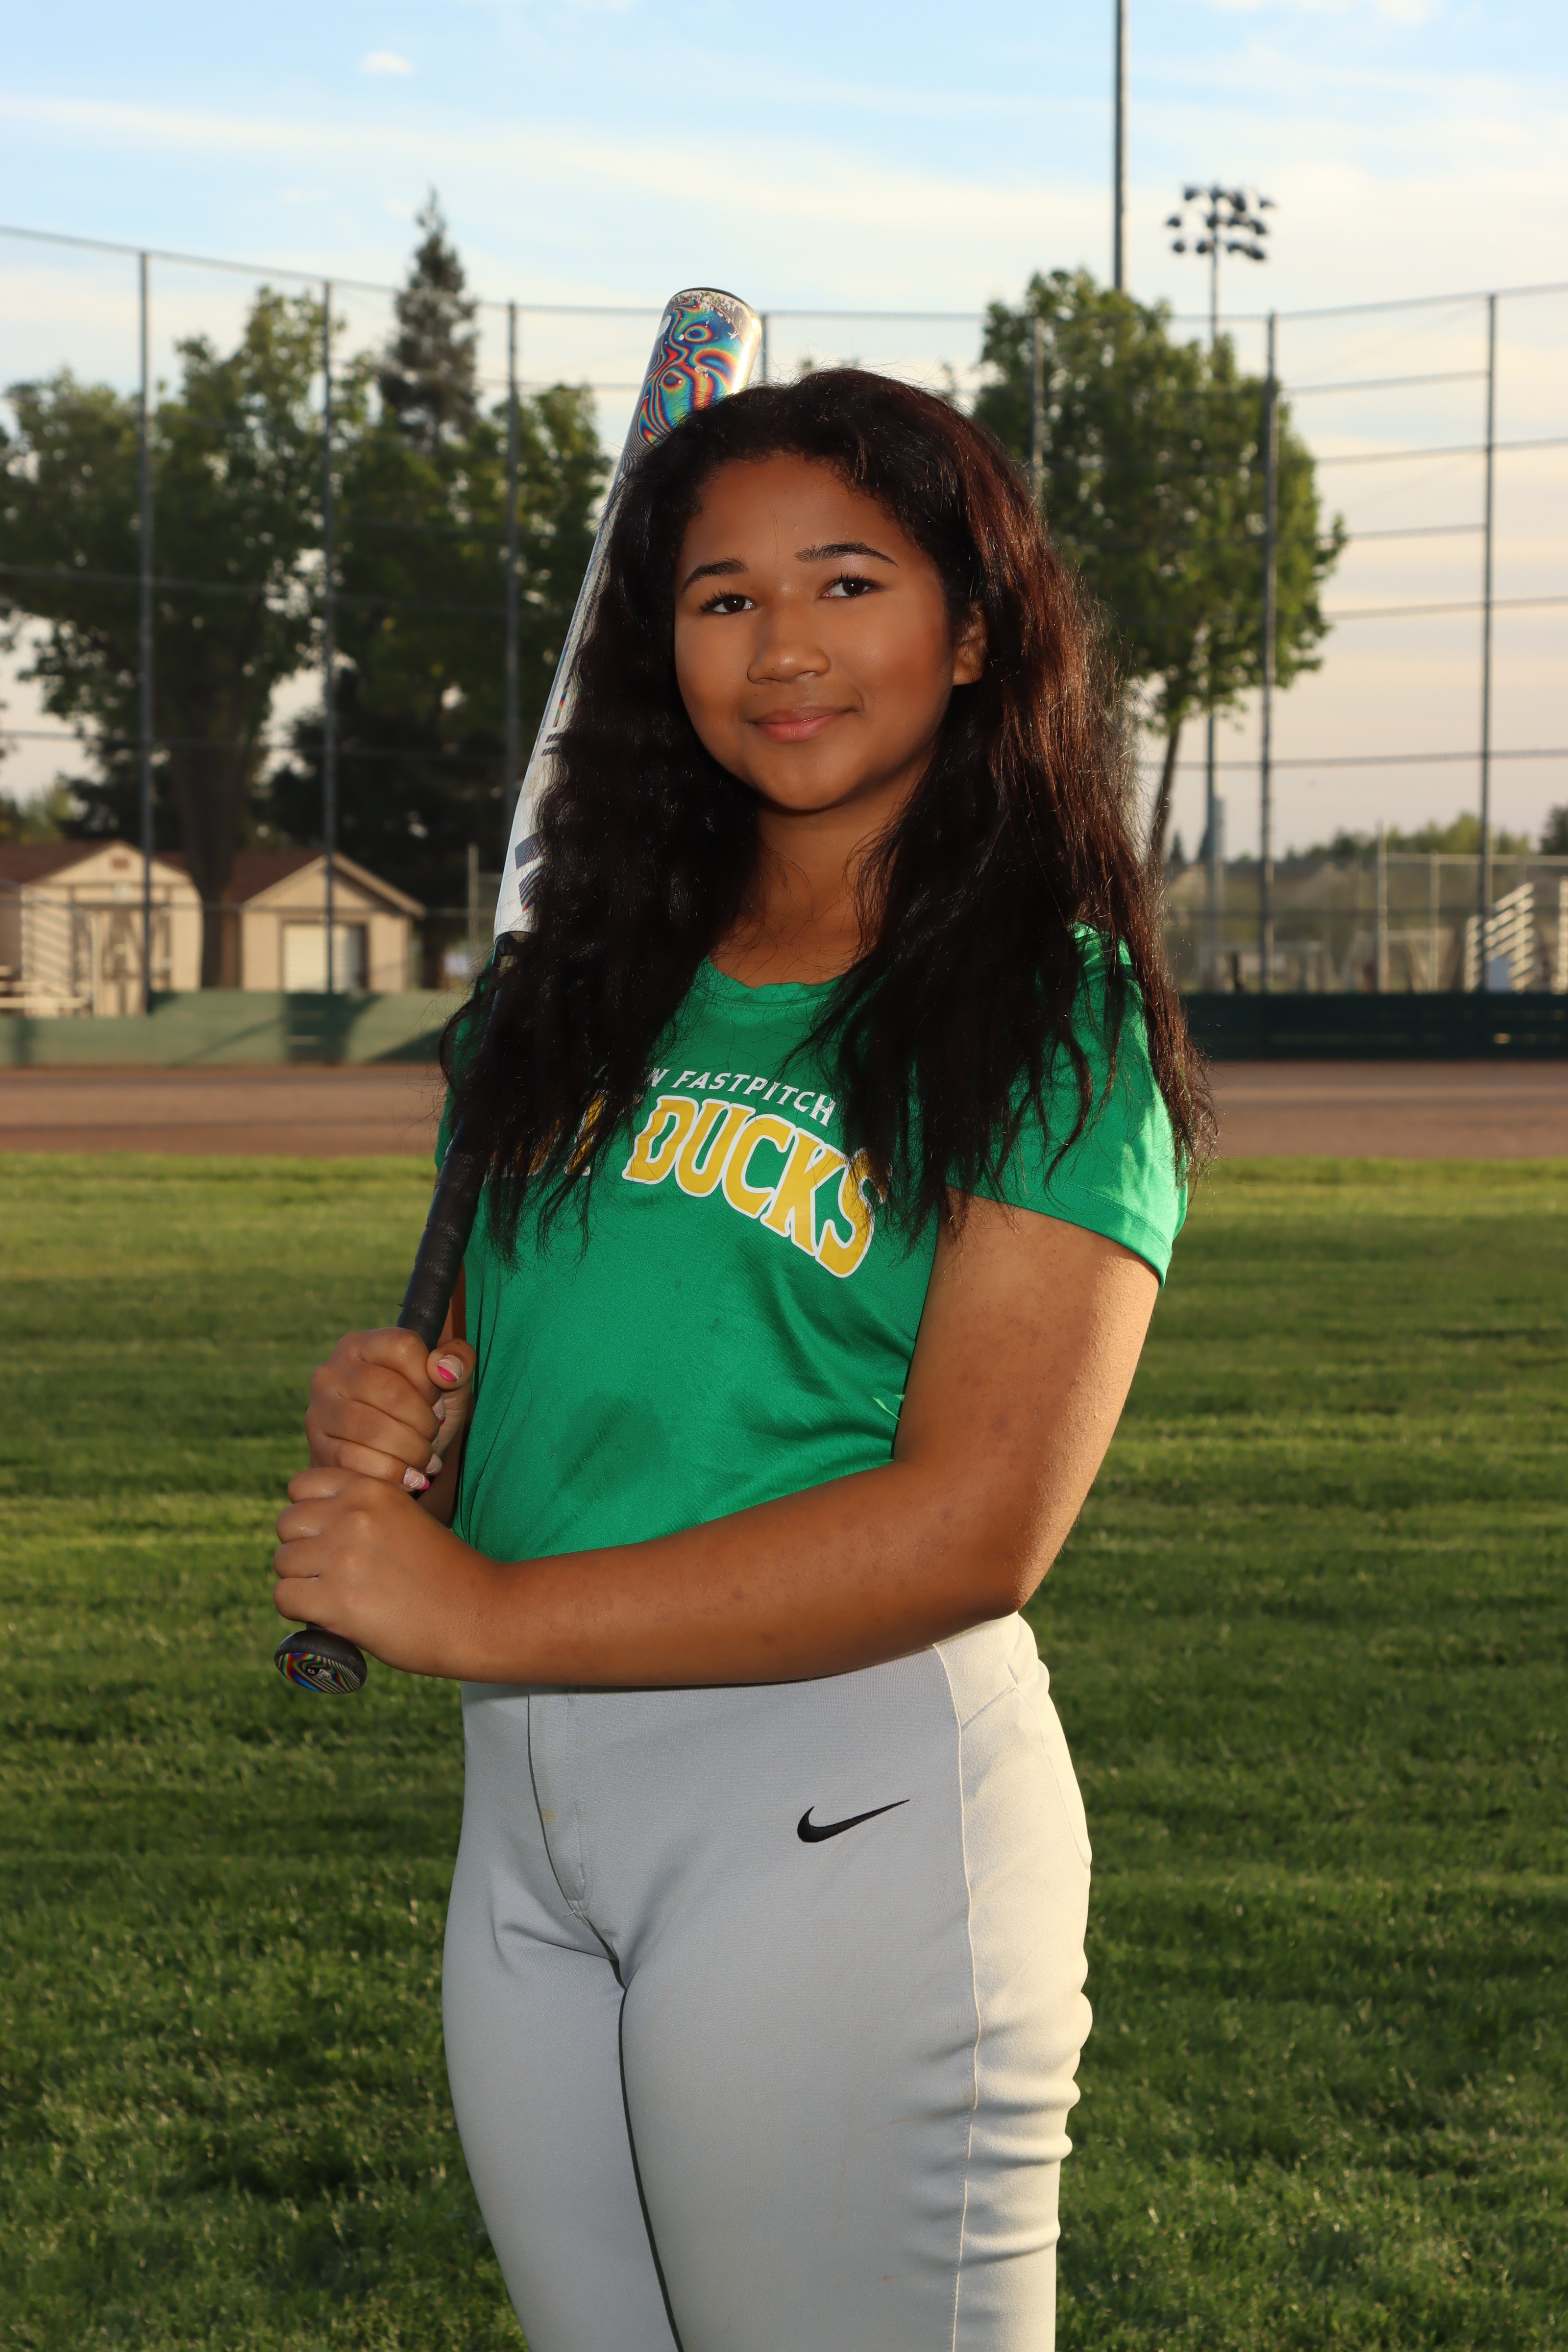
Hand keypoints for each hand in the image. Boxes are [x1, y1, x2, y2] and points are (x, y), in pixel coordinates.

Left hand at [274, 1464, 500, 1677]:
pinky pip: (284, 1597)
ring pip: (282, 1562)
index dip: (308, 1514)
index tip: (326, 1536)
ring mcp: (343, 1557)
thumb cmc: (446, 1572)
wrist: (479, 1614)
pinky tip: (326, 1614)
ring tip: (332, 1595)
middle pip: (287, 1523)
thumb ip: (364, 1512)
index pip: (301, 1485)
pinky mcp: (337, 1601)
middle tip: (328, 1572)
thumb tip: (313, 1528)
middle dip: (301, 1548)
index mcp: (371, 1489)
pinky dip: (298, 1610)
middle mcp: (353, 1515)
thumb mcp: (406, 1518)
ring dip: (300, 1581)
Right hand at [305, 1327, 476, 1495]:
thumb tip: (445, 1369)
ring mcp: (319, 1410)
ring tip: (426, 1459)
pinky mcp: (316, 1448)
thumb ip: (458, 1360)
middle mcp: (332, 1371)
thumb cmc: (421, 1409)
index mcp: (361, 1344)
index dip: (430, 1379)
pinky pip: (354, 1461)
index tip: (437, 1401)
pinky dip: (391, 1473)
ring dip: (411, 1450)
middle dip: (423, 1421)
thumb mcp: (448, 1381)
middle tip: (434, 1436)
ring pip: (371, 1429)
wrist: (389, 1455)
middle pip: (389, 1391)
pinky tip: (411, 1478)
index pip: (403, 1347)